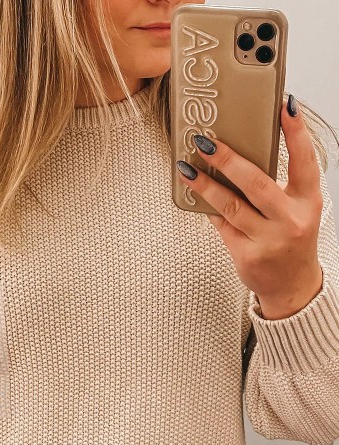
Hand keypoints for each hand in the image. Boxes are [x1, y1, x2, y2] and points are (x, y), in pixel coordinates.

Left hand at [176, 96, 323, 320]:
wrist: (292, 287)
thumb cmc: (292, 240)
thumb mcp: (298, 209)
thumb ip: (280, 184)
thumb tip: (242, 151)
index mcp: (308, 201)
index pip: (305, 161)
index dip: (296, 132)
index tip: (284, 107)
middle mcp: (290, 220)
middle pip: (256, 183)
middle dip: (228, 160)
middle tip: (205, 141)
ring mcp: (268, 240)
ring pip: (231, 205)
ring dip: (205, 185)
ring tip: (187, 168)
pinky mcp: (247, 255)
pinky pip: (222, 225)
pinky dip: (208, 208)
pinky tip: (194, 194)